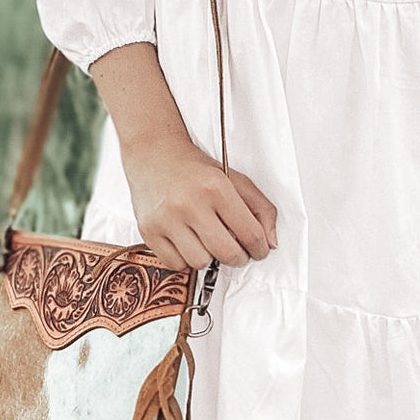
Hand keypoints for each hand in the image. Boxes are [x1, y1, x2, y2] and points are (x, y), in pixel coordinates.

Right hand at [120, 135, 278, 270]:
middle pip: (226, 253)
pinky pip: (175, 265)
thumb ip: (260, 207)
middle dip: (238, 257)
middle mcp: (190, 204)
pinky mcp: (148, 231)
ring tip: (208, 241)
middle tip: (237, 250)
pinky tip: (188, 243)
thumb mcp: (234, 178)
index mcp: (216, 188)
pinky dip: (185, 260)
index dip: (260, 248)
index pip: (250, 233)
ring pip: (200, 263)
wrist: (154, 155)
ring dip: (209, 257)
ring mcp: (167, 219)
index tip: (259, 249)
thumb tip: (270, 242)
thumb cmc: (196, 169)